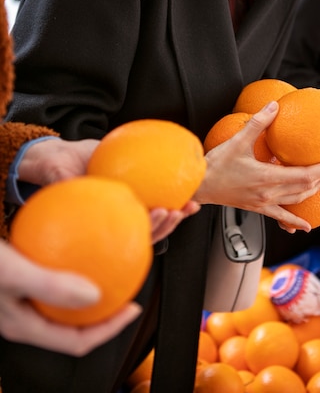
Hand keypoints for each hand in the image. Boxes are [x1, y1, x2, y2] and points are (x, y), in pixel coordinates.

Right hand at [0, 241, 140, 354]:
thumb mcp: (12, 272)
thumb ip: (51, 286)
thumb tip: (96, 297)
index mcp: (24, 325)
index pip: (76, 342)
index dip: (110, 330)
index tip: (134, 308)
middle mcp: (24, 315)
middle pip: (73, 323)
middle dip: (104, 309)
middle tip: (127, 286)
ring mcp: (20, 296)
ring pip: (63, 299)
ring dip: (89, 285)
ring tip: (111, 264)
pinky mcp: (18, 275)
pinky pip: (52, 274)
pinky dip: (70, 263)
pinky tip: (80, 240)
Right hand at [18, 137, 200, 243]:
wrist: (64, 156)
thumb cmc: (57, 170)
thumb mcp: (57, 175)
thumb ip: (62, 181)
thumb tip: (64, 183)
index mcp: (102, 223)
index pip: (126, 235)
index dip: (145, 230)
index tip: (156, 215)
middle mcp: (118, 218)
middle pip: (146, 232)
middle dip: (164, 225)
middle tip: (174, 212)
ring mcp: (129, 205)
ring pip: (156, 219)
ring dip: (176, 215)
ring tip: (188, 207)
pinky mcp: (138, 190)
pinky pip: (159, 195)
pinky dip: (177, 195)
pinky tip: (190, 192)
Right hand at [194, 102, 319, 231]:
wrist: (200, 186)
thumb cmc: (216, 165)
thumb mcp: (238, 141)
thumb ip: (258, 123)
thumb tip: (274, 106)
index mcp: (267, 177)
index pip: (306, 174)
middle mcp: (269, 193)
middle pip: (305, 187)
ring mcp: (263, 203)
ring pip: (296, 200)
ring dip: (313, 192)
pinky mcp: (257, 207)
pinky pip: (280, 216)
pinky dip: (294, 221)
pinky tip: (303, 227)